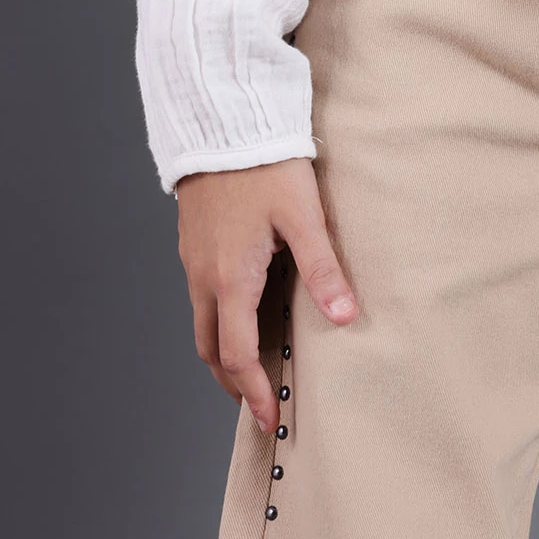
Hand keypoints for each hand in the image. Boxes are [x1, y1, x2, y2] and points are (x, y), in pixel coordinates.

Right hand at [175, 157, 358, 433]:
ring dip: (224, 352)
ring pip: (203, 323)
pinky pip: (201, 297)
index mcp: (230, 279)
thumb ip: (323, 268)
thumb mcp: (303, 216)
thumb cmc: (265, 165)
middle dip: (234, 381)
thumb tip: (344, 317)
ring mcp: (194, 261)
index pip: (237, 356)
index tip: (268, 418)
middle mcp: (204, 277)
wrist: (222, 120)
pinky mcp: (194, 243)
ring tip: (255, 365)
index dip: (253, 391)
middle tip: (258, 402)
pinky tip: (245, 311)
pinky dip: (219, 320)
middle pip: (210, 349)